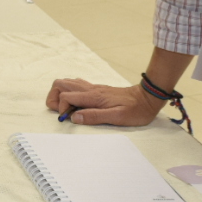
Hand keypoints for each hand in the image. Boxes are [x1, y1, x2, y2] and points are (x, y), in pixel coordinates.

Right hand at [45, 78, 162, 126]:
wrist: (148, 98)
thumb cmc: (135, 110)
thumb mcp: (117, 117)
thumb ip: (94, 116)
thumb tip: (74, 117)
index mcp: (93, 96)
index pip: (65, 96)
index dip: (61, 108)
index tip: (69, 119)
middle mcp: (90, 89)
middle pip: (60, 84)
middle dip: (54, 97)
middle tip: (61, 112)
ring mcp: (93, 88)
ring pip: (67, 83)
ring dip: (61, 94)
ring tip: (68, 109)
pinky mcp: (97, 89)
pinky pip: (76, 86)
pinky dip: (70, 94)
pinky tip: (78, 105)